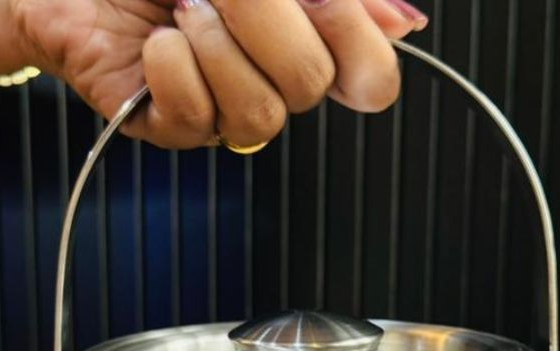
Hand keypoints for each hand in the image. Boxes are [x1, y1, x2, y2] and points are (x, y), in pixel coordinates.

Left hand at [0, 0, 426, 148]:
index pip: (369, 78)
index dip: (359, 47)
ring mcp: (222, 111)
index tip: (323, 3)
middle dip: (265, 18)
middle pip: (310, 83)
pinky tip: (158, 42)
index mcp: (302, 36)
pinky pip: (197, 121)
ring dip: (216, 45)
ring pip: (260, 114)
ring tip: (182, 10)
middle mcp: (270, 80)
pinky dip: (174, 69)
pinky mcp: (171, 129)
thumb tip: (402, 19)